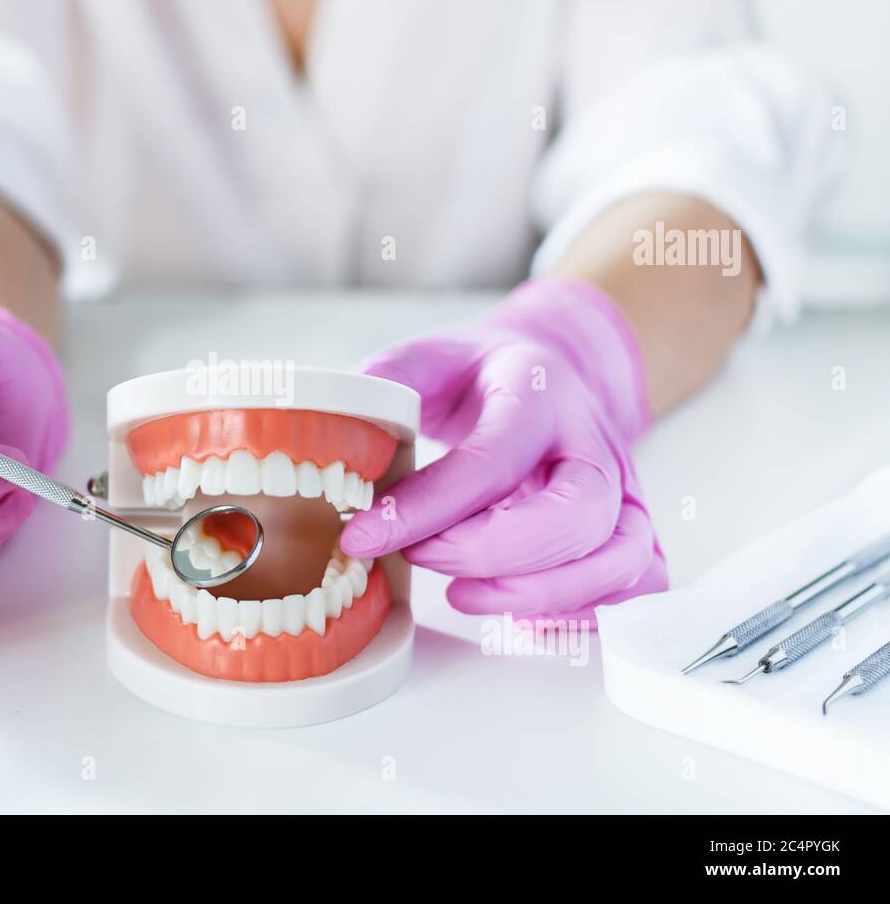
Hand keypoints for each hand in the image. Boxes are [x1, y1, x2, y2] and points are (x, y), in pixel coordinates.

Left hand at [340, 279, 665, 625]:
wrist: (548, 372)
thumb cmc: (480, 377)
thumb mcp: (426, 359)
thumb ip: (385, 385)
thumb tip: (339, 427)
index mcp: (539, 392)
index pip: (492, 459)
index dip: (426, 508)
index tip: (362, 536)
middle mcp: (596, 442)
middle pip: (576, 516)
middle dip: (492, 556)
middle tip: (421, 559)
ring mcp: (625, 490)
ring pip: (619, 560)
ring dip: (538, 594)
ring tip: (463, 595)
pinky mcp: (632, 530)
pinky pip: (635, 586)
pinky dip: (581, 614)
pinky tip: (516, 614)